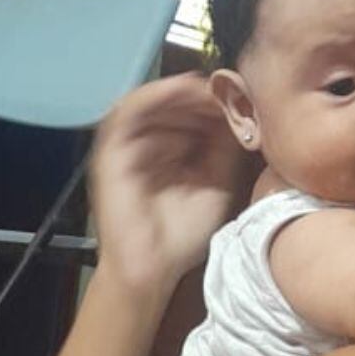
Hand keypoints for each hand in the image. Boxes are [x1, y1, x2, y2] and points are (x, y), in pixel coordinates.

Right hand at [93, 74, 243, 292]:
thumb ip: (225, 149)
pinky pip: (129, 110)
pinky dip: (156, 95)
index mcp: (170, 152)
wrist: (150, 267)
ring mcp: (127, 145)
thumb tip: (241, 112)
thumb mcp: (216, 184)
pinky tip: (183, 92)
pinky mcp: (110, 149)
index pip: (190, 114)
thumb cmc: (181, 235)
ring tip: (210, 90)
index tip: (244, 97)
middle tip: (231, 88)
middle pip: (172, 103)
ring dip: (181, 91)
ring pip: (152, 100)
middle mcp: (147, 144)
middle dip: (203, 94)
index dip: (216, 102)